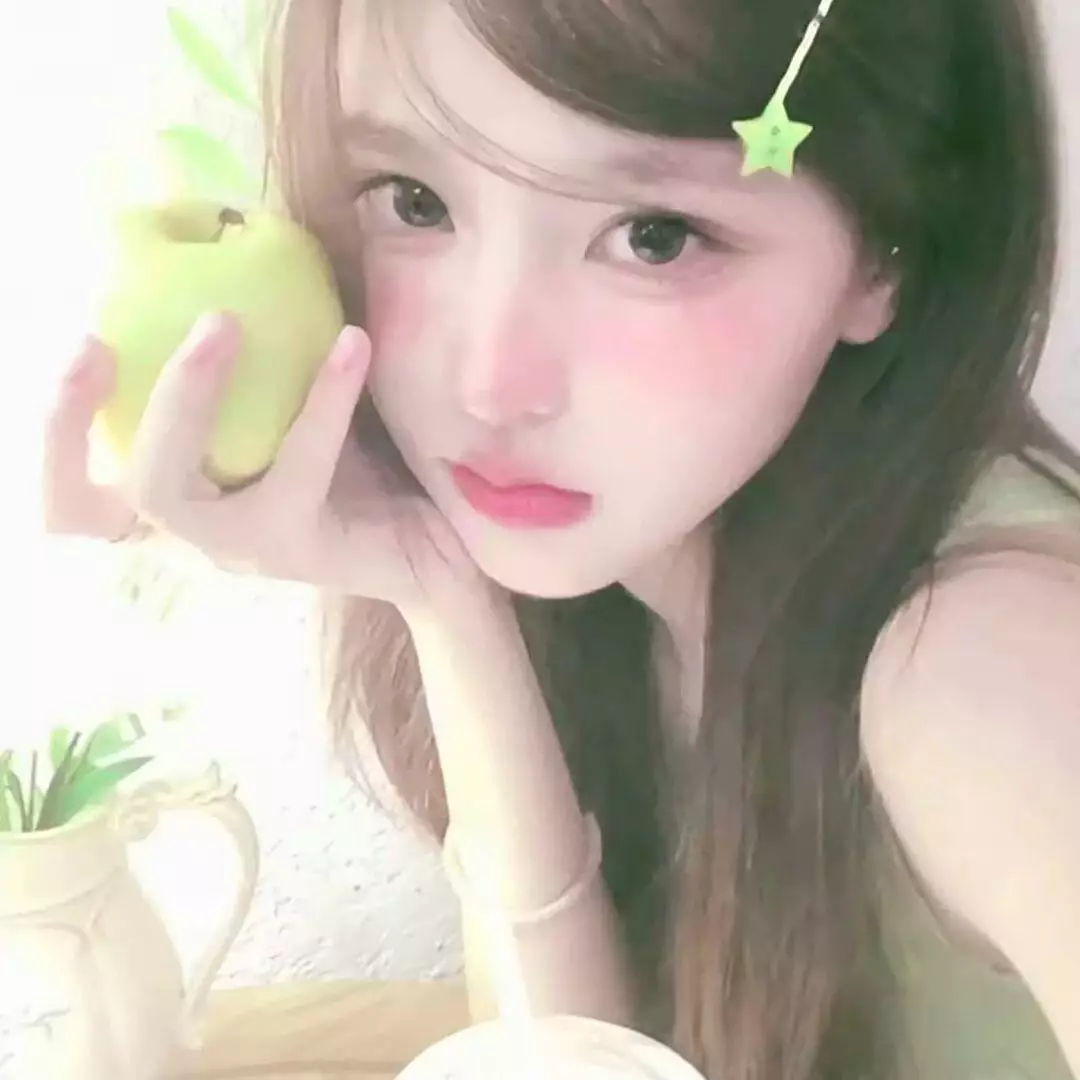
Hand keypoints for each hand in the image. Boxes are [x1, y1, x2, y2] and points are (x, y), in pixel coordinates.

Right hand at [41, 313, 489, 615]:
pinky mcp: (296, 547)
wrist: (439, 536)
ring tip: (223, 320)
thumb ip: (251, 369)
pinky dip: (322, 395)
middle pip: (83, 504)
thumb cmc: (357, 466)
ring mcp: (236, 549)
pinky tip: (353, 341)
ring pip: (163, 487)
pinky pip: (295, 465)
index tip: (82, 343)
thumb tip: (230, 242)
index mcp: (174, 502)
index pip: (73, 498)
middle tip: (100, 338)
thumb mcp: (287, 411)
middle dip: (71, 418)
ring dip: (180, 395)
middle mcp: (189, 536)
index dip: (56, 434)